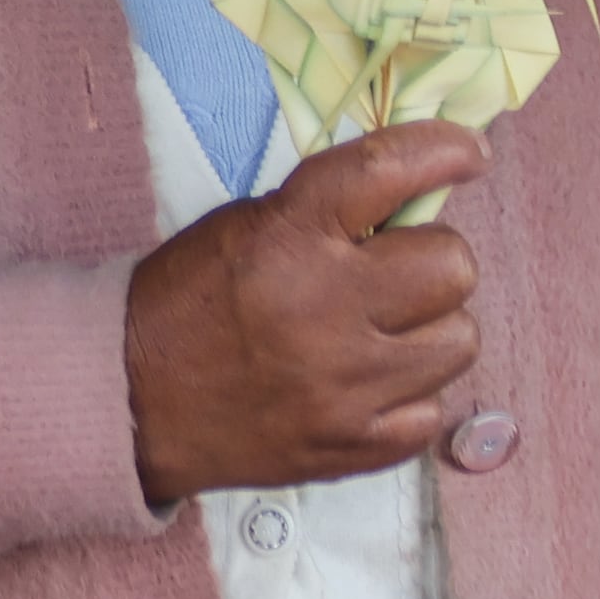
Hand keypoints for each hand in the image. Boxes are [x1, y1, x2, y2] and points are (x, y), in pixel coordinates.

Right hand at [121, 118, 489, 506]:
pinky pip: (433, 411)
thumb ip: (329, 211)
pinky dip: (409, 396)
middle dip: (431, 260)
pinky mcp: (352, 446)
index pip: (390, 172)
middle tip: (395, 272)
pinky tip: (368, 385)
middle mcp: (323, 309)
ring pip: (459, 340)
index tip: (467, 154)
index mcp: (287, 237)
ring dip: (429, 329)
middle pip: (453, 266)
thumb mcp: (246, 225)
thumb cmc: (190, 300)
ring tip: (383, 332)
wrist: (131, 401)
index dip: (445, 152)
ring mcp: (345, 387)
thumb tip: (418, 196)